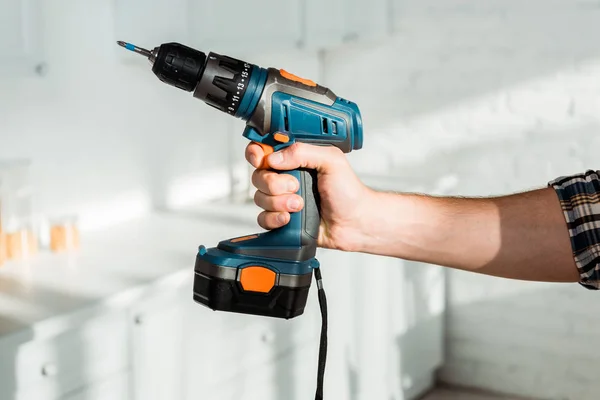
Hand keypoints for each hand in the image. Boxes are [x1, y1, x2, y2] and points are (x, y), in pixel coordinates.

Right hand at [245, 141, 376, 251]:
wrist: (355, 223)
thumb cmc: (349, 192)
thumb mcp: (331, 160)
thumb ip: (303, 152)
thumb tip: (274, 157)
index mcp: (296, 159)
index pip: (264, 150)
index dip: (256, 153)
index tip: (261, 159)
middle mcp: (286, 177)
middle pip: (258, 176)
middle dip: (274, 183)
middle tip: (296, 186)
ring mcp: (283, 199)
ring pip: (260, 198)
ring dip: (279, 203)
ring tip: (300, 205)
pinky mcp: (282, 219)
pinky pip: (263, 218)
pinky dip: (274, 219)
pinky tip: (290, 219)